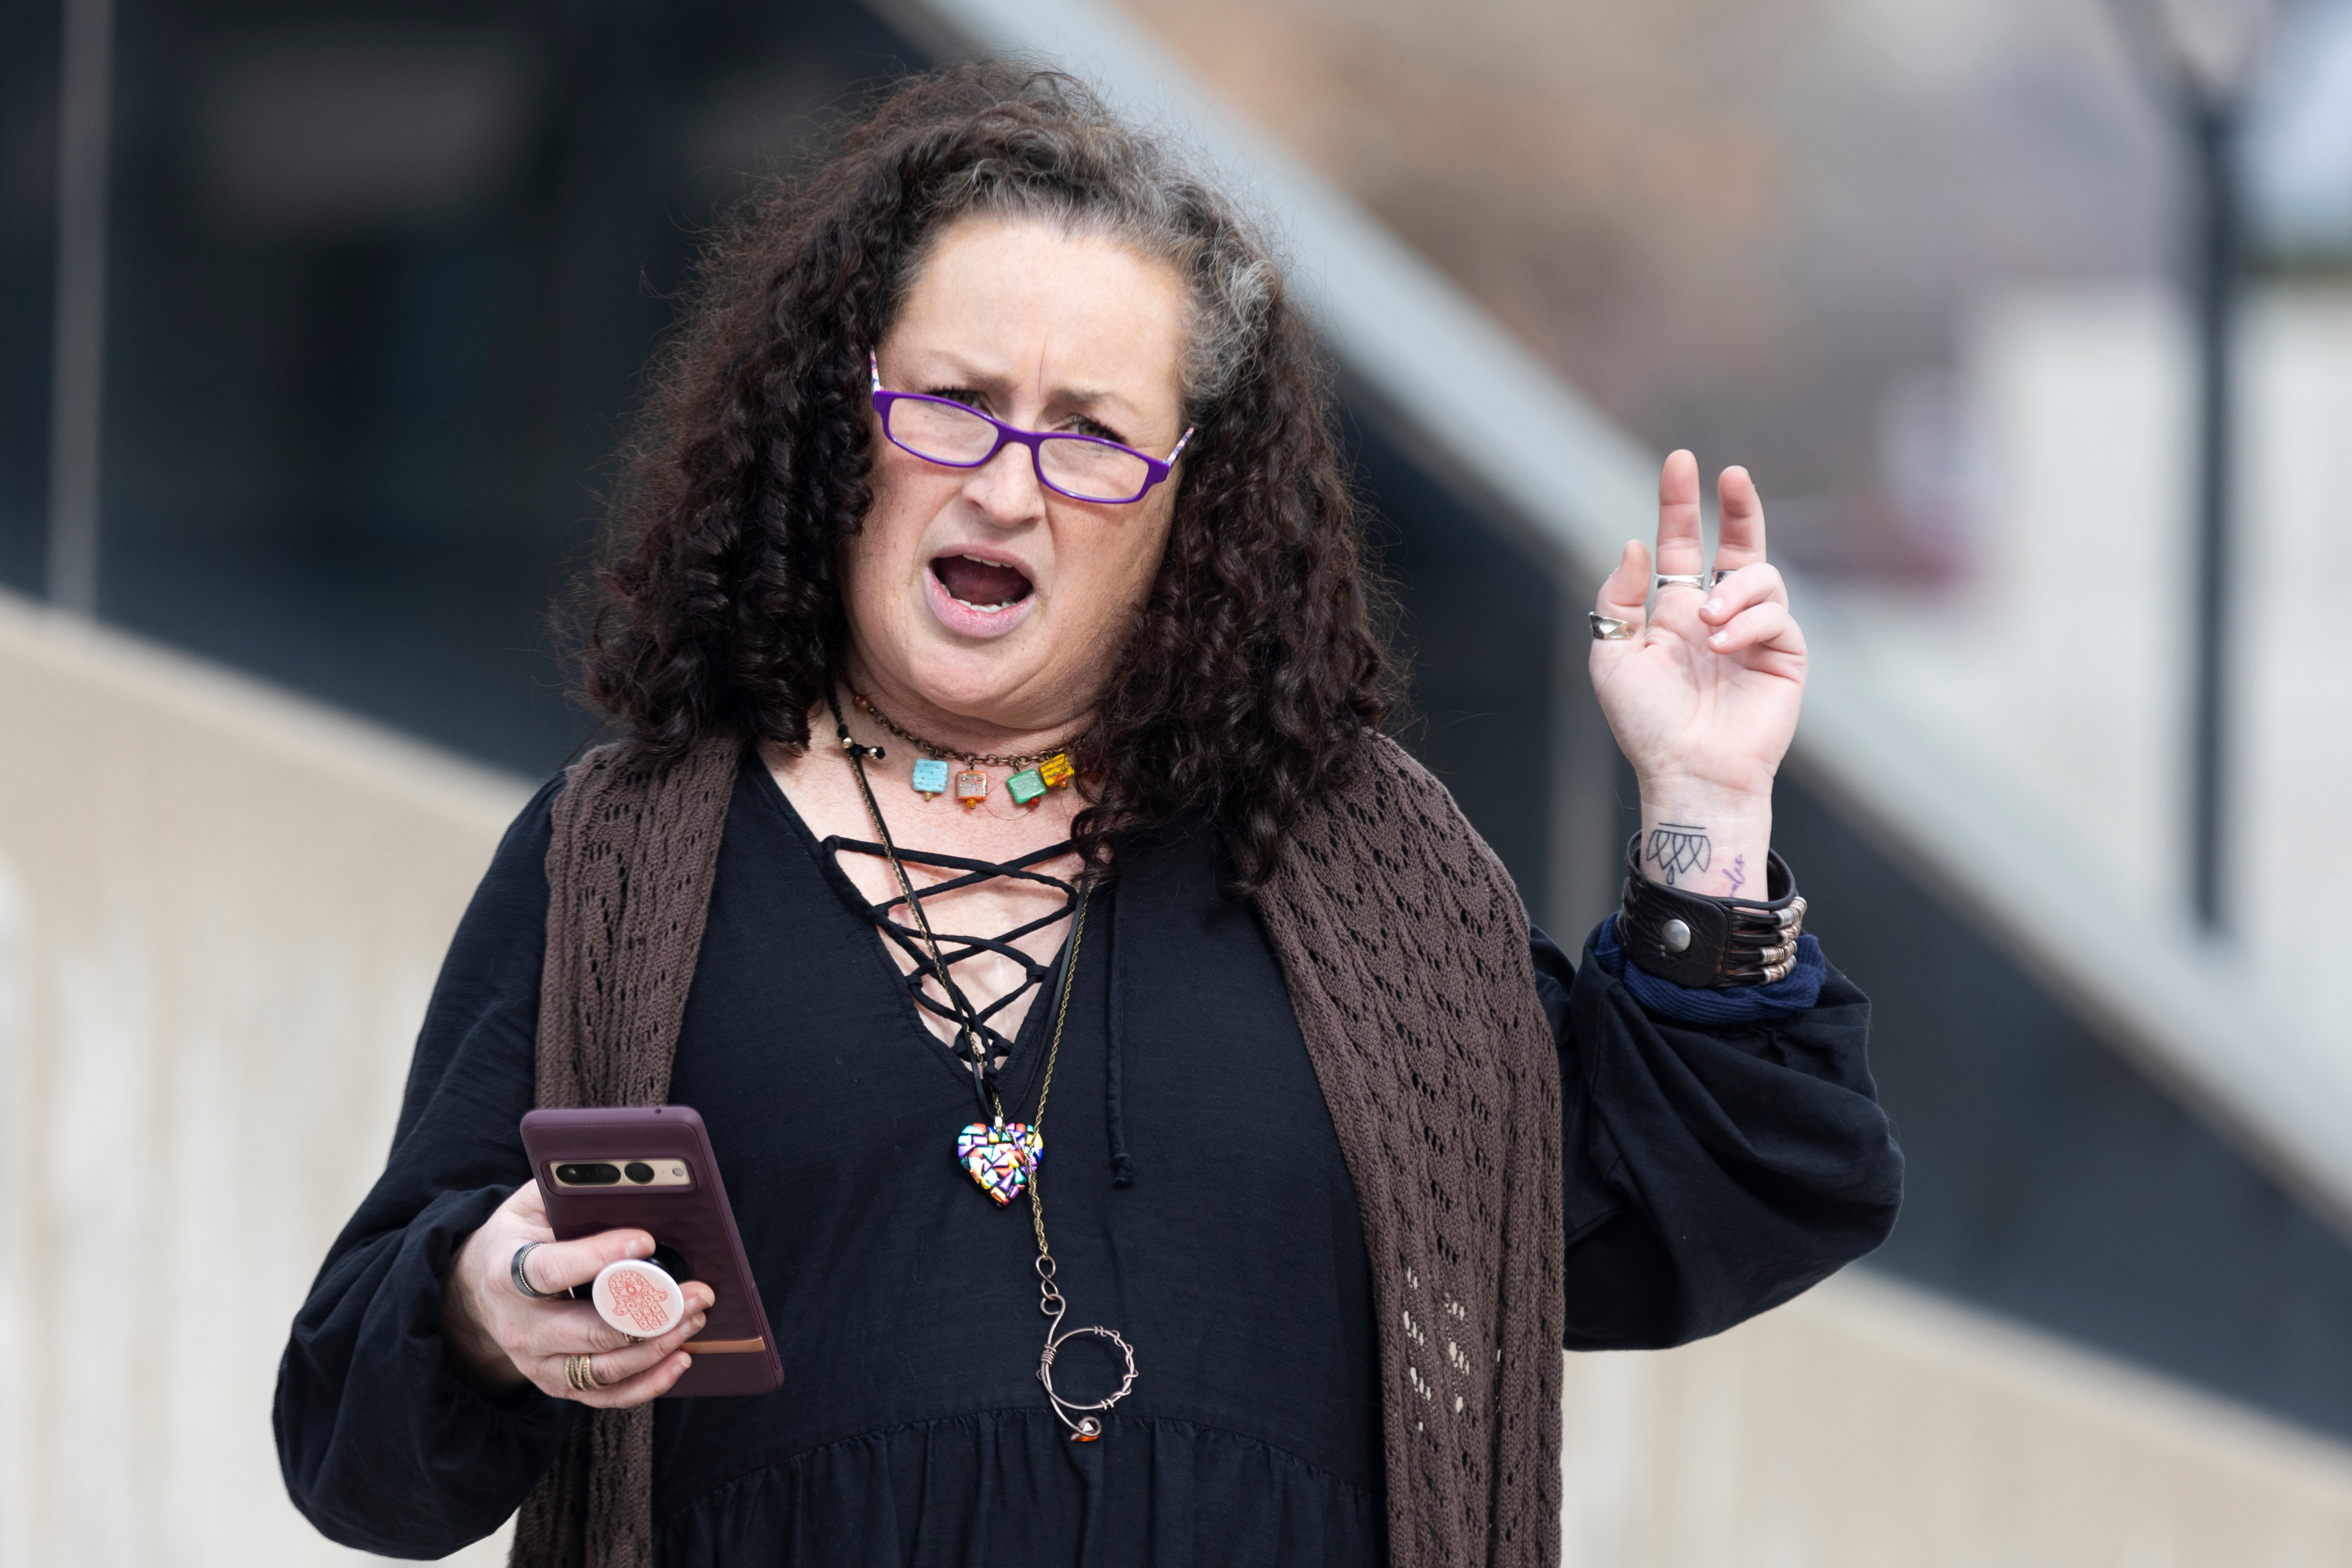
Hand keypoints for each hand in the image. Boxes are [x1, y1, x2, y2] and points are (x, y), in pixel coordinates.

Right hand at [441, 1181, 714, 1407]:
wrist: (481, 1292)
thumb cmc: (518, 1239)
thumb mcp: (529, 1206)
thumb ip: (566, 1192)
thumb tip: (621, 1181)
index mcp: (507, 1273)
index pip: (552, 1269)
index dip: (599, 1256)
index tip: (646, 1241)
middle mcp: (520, 1326)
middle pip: (588, 1330)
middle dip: (650, 1314)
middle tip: (694, 1294)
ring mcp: (537, 1362)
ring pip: (603, 1368)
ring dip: (657, 1347)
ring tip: (694, 1319)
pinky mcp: (556, 1384)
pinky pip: (605, 1395)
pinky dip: (647, 1383)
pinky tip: (679, 1359)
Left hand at [1589, 451, 1804, 895]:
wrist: (1687, 771)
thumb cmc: (1646, 724)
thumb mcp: (1614, 656)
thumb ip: (1621, 598)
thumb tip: (1635, 544)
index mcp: (1674, 612)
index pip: (1682, 545)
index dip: (1680, 504)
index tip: (1679, 461)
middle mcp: (1716, 616)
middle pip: (1737, 544)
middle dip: (1738, 506)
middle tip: (1732, 475)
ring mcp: (1754, 634)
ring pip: (1760, 576)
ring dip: (1733, 589)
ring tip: (1708, 622)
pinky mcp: (1784, 655)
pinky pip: (1777, 616)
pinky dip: (1748, 622)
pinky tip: (1724, 643)